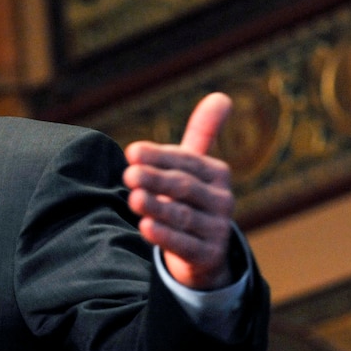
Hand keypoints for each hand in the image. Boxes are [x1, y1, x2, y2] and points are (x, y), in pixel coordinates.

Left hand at [123, 92, 235, 289]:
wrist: (205, 252)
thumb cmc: (192, 198)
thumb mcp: (196, 167)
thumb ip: (203, 133)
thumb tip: (221, 95)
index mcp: (217, 174)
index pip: (187, 161)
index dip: (159, 156)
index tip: (131, 152)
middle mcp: (221, 201)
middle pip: (184, 187)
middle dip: (155, 179)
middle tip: (128, 174)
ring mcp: (216, 229)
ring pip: (182, 216)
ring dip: (157, 206)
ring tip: (133, 199)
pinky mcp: (207, 255)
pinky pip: (184, 245)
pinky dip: (164, 236)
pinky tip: (144, 227)